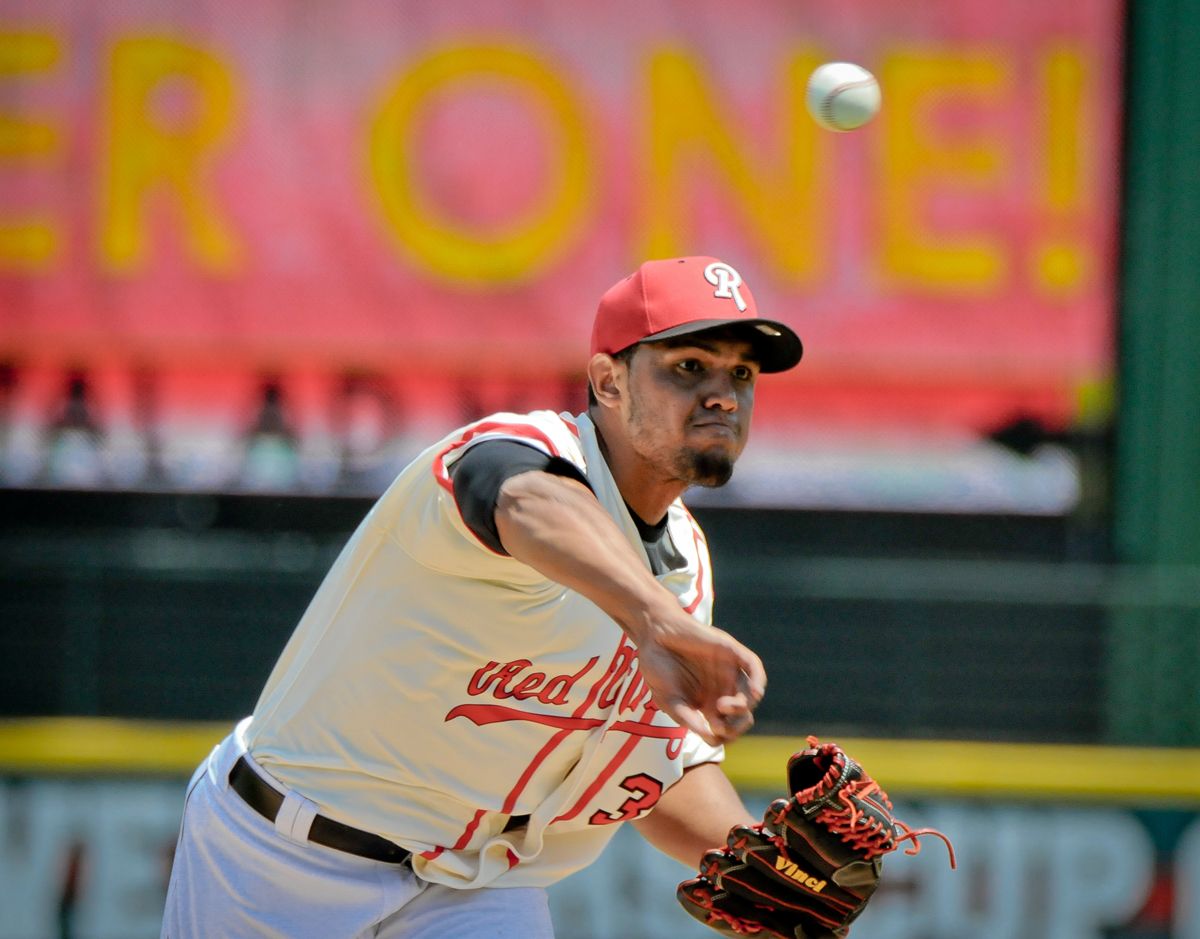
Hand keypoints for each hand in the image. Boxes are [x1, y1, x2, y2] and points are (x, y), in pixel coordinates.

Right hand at [632, 600, 765, 745]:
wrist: (652, 634)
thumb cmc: (657, 667)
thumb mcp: (668, 700)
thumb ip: (687, 719)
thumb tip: (710, 738)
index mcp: (707, 705)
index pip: (727, 729)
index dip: (724, 737)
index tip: (712, 734)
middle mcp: (722, 690)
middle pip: (742, 716)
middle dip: (736, 726)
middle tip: (720, 723)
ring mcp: (728, 671)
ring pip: (750, 695)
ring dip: (742, 708)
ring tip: (723, 705)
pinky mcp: (731, 651)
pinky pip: (754, 667)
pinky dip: (758, 681)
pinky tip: (754, 694)